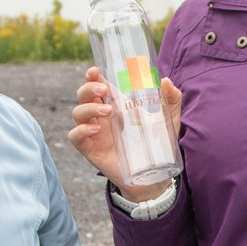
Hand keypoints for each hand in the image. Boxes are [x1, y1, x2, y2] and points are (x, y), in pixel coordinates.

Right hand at [68, 65, 181, 201]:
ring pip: (77, 112)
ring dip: (88, 107)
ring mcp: (94, 132)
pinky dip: (80, 130)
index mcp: (115, 104)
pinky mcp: (90, 149)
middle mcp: (101, 116)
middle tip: (104, 90)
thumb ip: (171, 99)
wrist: (153, 175)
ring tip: (108, 111)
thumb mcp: (168, 120)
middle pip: (83, 95)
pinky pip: (74, 136)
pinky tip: (96, 129)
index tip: (95, 70)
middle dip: (89, 88)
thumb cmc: (158, 144)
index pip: (97, 84)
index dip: (92, 75)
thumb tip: (166, 81)